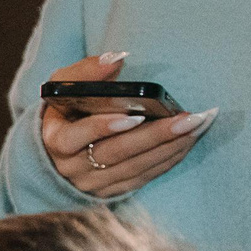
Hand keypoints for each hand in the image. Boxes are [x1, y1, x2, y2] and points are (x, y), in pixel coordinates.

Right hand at [40, 52, 216, 199]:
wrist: (55, 149)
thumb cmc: (64, 111)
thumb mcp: (63, 87)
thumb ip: (86, 72)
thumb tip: (117, 59)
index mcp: (55, 140)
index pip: (76, 137)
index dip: (104, 127)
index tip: (134, 116)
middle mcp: (72, 167)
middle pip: (117, 153)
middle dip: (155, 135)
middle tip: (187, 119)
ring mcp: (92, 183)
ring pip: (135, 167)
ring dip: (169, 147)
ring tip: (196, 127)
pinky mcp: (110, 191)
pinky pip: (143, 178)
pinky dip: (167, 160)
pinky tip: (186, 143)